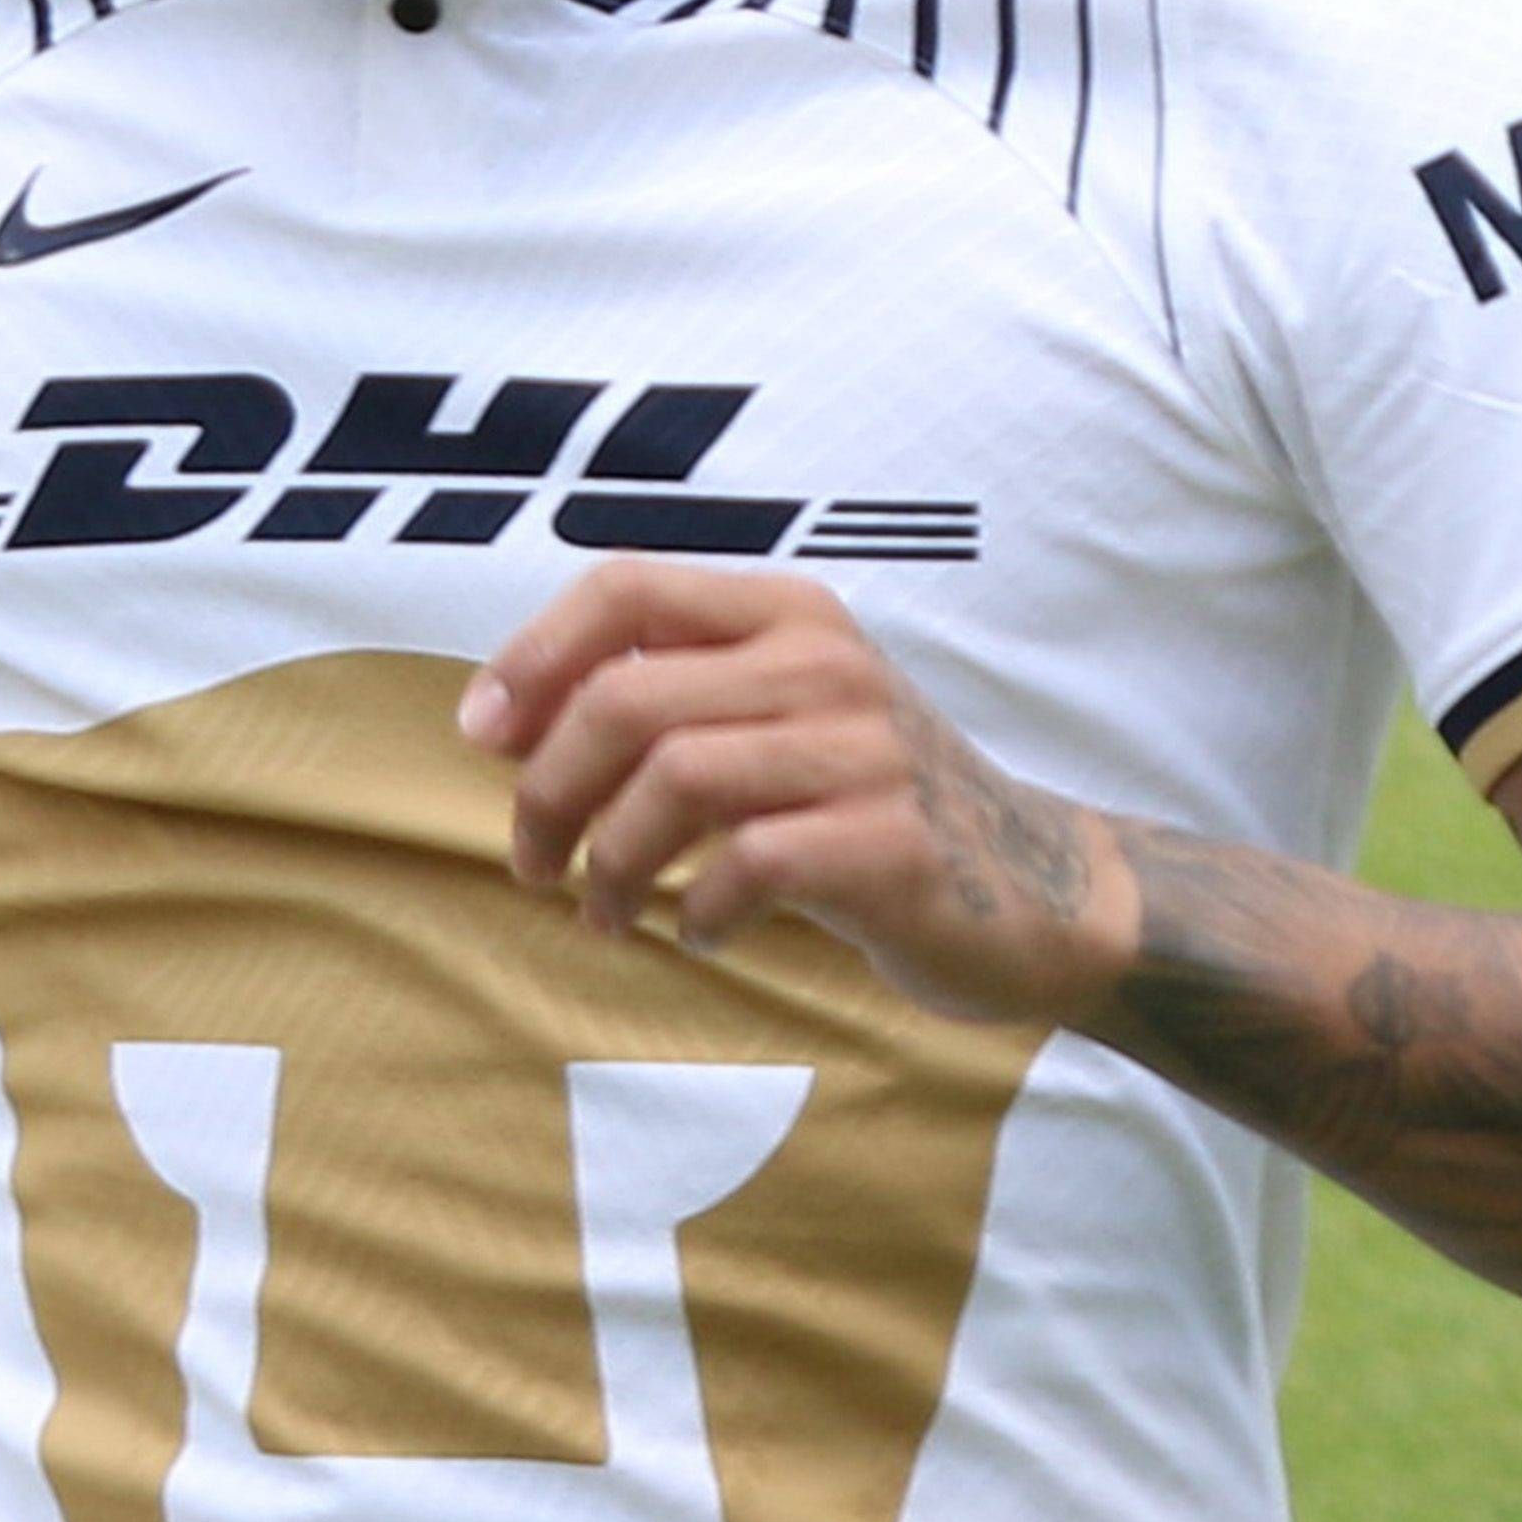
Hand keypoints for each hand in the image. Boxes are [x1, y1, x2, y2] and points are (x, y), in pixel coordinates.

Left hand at [456, 559, 1137, 1022]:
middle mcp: (824, 663)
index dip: (530, 656)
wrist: (1040, 890)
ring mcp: (866, 751)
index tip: (481, 738)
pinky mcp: (893, 843)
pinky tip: (702, 934)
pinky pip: (750, 863)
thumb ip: (663, 698)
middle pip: (625, 698)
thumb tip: (498, 725)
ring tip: (607, 913)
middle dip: (547, 790)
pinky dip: (699, 911)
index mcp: (786, 613)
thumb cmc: (868, 803)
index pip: (623, 587)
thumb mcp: (776, 717)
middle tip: (533, 861)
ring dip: (611, 863)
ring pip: (675, 779)